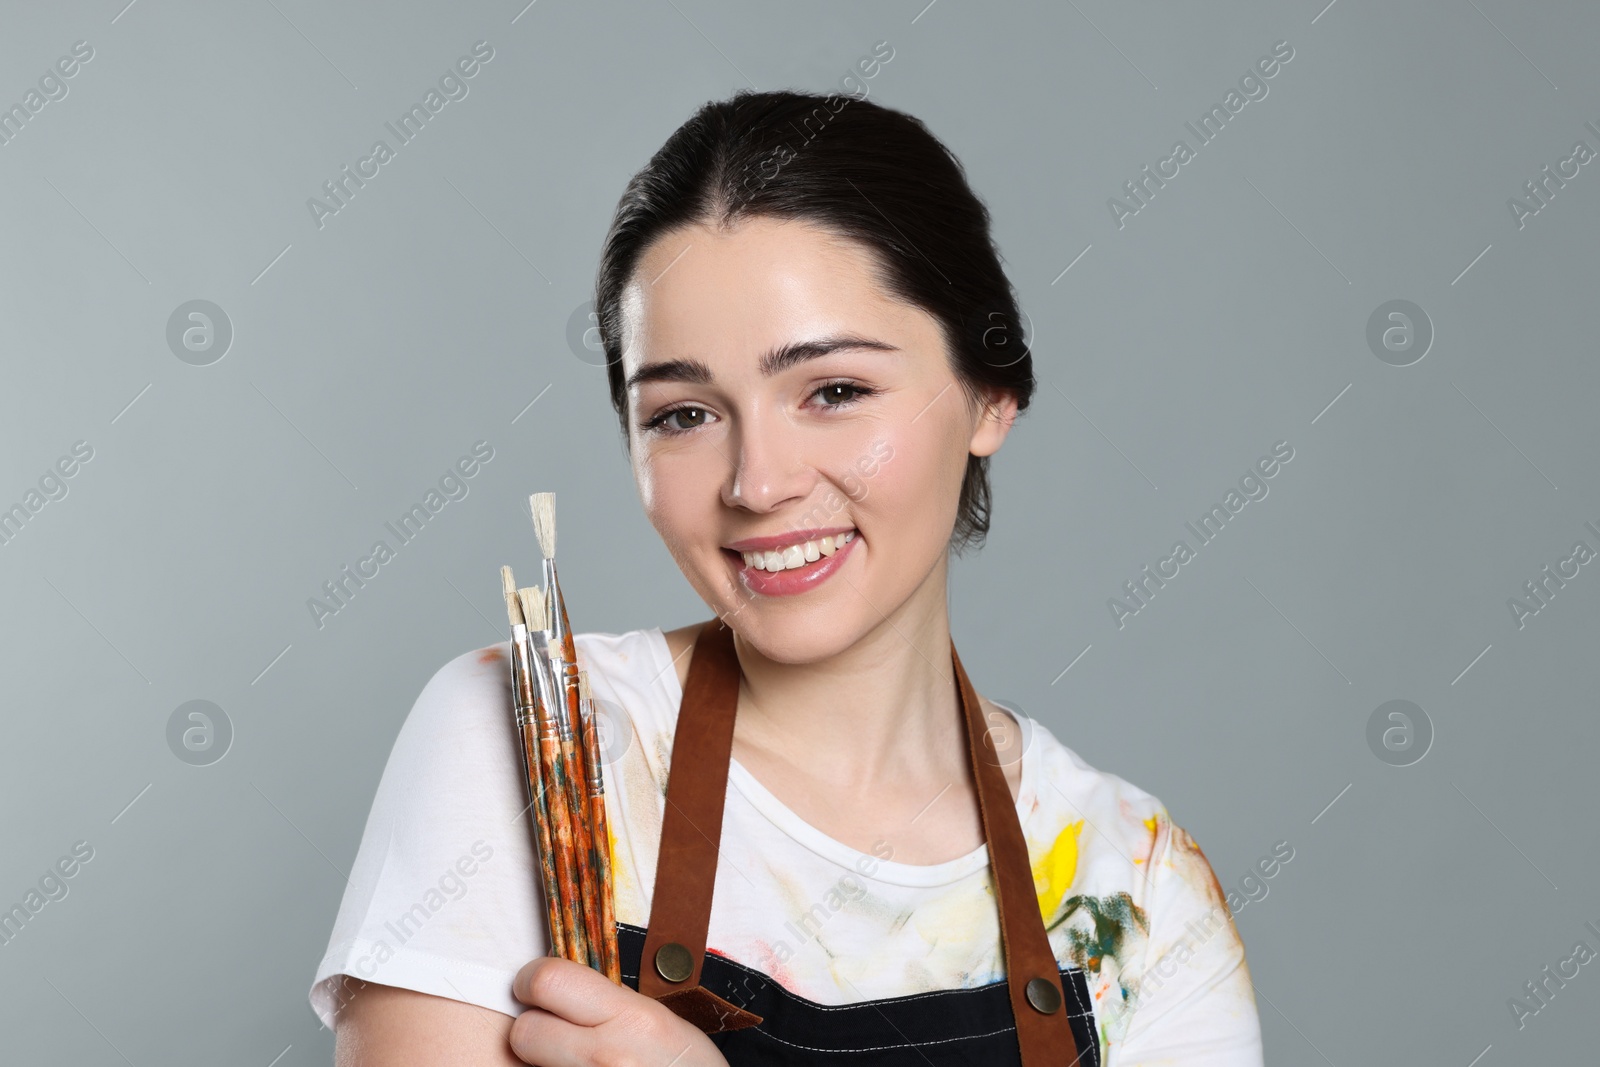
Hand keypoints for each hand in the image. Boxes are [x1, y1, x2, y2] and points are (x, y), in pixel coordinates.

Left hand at [509, 956, 730, 1066]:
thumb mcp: (660, 1023)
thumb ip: (607, 1001)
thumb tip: (553, 981)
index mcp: (632, 1020)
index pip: (548, 982)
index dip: (534, 979)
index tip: (539, 985)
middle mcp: (604, 1059)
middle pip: (525, 1032)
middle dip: (534, 1027)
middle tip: (553, 1028)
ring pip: (528, 1066)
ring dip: (543, 1061)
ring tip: (575, 1061)